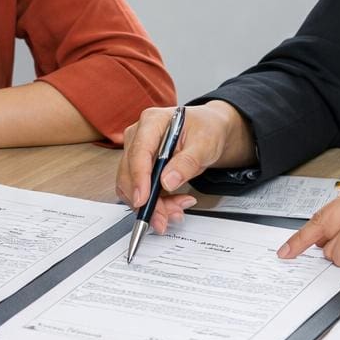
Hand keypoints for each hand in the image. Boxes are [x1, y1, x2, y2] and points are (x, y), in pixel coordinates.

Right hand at [114, 102, 252, 233]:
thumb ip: (187, 162)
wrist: (209, 132)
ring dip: (152, 205)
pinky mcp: (140, 168)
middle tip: (166, 217)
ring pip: (132, 187)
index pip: (139, 151)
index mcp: (152, 122)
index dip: (139, 178)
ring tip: (177, 210)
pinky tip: (173, 204)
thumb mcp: (205, 144)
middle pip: (130, 173)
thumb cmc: (206, 130)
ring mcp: (137, 152)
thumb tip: (168, 181)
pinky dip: (156, 204)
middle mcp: (139, 136)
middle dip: (147, 200)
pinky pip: (140, 191)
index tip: (143, 200)